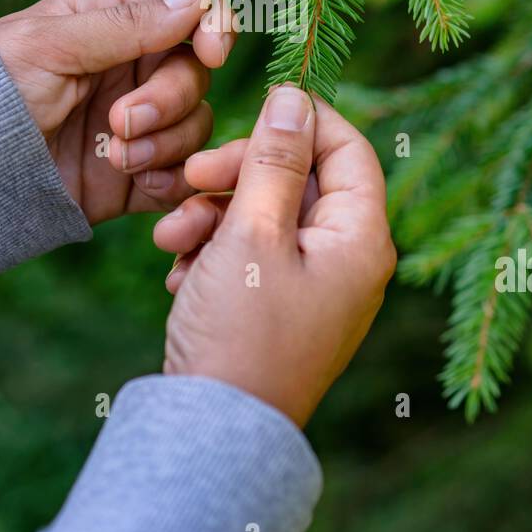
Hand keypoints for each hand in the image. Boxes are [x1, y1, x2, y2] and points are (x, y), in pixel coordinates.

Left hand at [0, 0, 232, 224]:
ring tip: (116, 159)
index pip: (184, 4)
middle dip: (169, 98)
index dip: (211, 23)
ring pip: (196, 123)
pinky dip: (171, 180)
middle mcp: (129, 69)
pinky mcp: (136, 175)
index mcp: (108, 22)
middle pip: (194, 71)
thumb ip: (124, 23)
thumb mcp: (48, 45)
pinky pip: (183, 174)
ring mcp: (136, 124)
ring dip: (166, 142)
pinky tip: (136, 183)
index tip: (211, 52)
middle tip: (120, 121)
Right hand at [152, 86, 396, 426]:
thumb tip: (294, 97)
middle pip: (299, 179)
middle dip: (236, 173)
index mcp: (360, 239)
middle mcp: (347, 260)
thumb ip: (273, 160)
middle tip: (189, 177)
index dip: (297, 121)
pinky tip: (178, 273)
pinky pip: (250, 255)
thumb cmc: (240, 332)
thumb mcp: (252, 232)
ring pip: (264, 215)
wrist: (212, 434)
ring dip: (212, 214)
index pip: (347, 148)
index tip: (243, 116)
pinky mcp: (278, 308)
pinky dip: (212, 251)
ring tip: (170, 238)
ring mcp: (314, 287)